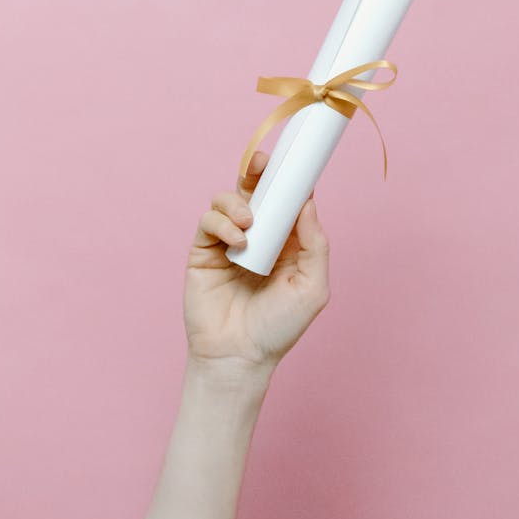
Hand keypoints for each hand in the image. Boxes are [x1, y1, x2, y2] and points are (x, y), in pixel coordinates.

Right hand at [184, 151, 330, 373]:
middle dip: (257, 172)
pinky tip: (235, 240)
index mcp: (286, 241)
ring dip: (237, 202)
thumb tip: (307, 204)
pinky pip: (208, 221)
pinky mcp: (204, 251)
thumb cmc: (279, 327)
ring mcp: (228, 241)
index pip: (287, 200)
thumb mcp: (312, 288)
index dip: (289, 179)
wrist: (239, 356)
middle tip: (260, 164)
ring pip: (227, 200)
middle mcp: (258, 235)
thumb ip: (314, 244)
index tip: (292, 161)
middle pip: (255, 190)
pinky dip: (221, 222)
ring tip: (248, 223)